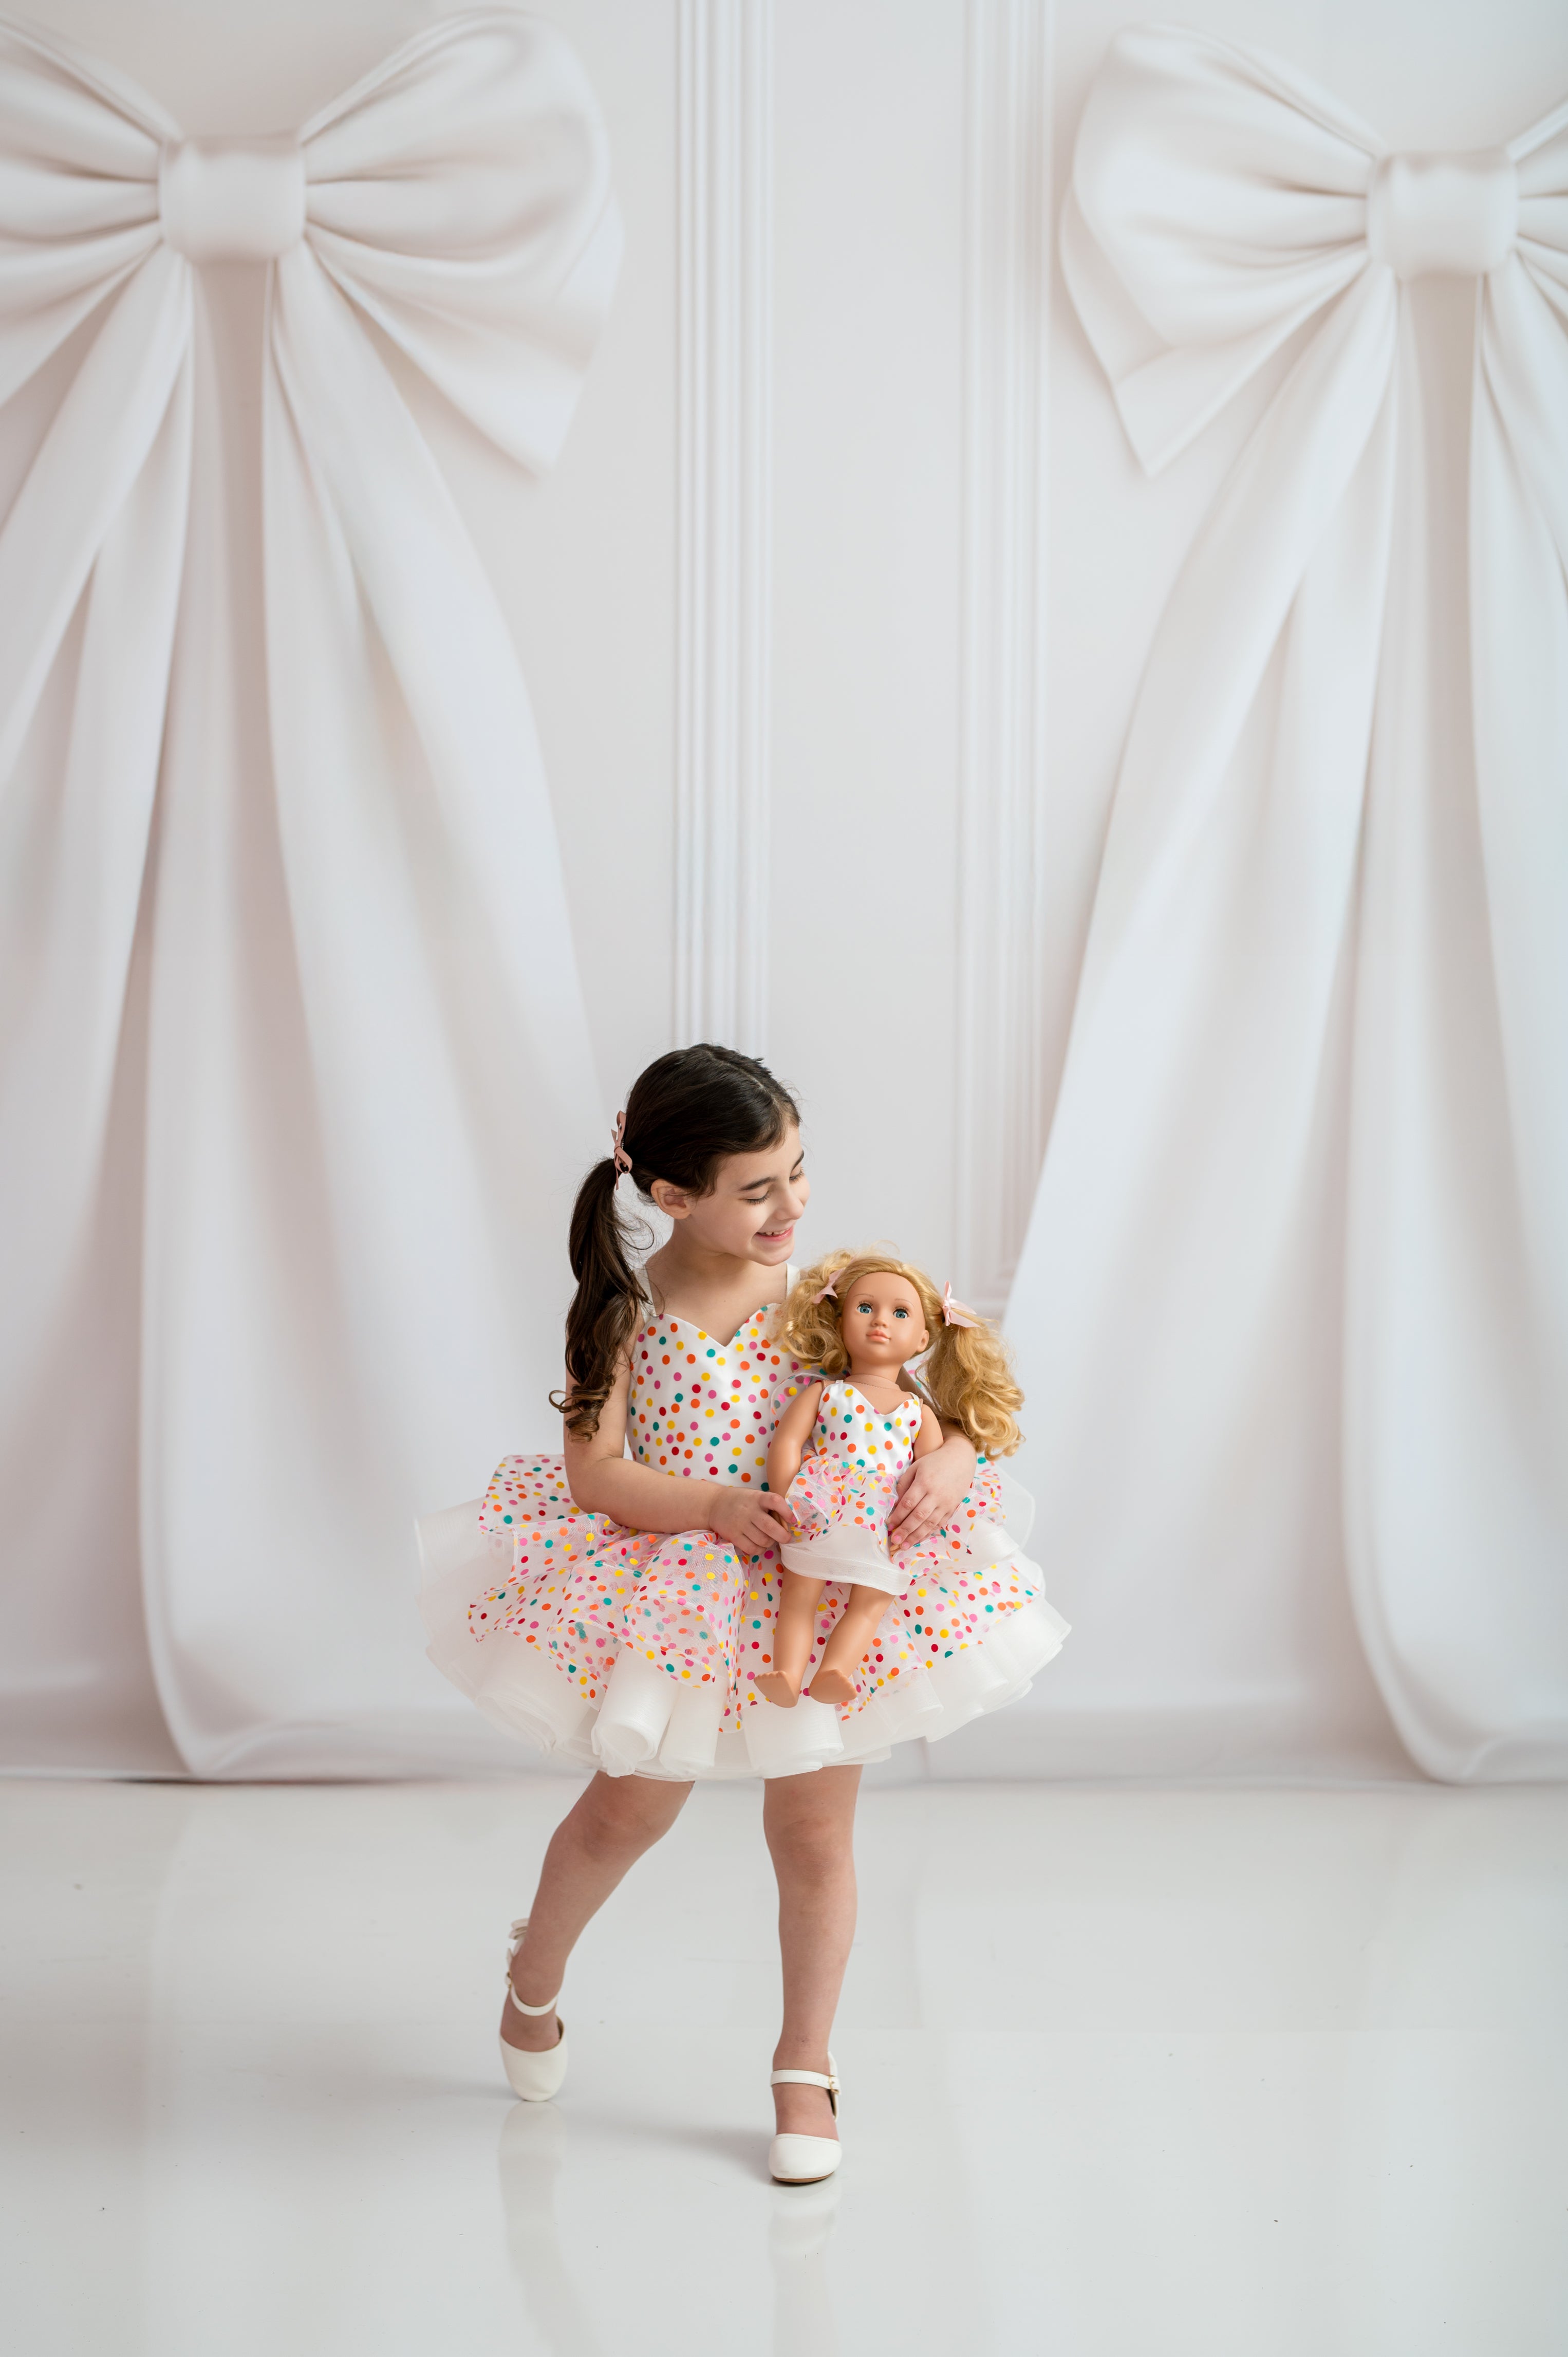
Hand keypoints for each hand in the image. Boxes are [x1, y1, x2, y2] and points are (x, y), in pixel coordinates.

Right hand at [708, 1486, 797, 1555]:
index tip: (793, 1519)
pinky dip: (760, 1550)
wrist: (714, 1504)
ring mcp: (740, 1524)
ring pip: (763, 1540)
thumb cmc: (741, 1501)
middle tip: (786, 1538)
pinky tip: (759, 1545)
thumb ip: (769, 1505)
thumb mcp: (755, 1496)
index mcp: (757, 1497)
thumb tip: (789, 1522)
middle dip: (783, 1536)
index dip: (787, 1511)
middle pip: (770, 1527)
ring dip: (770, 1543)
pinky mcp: (733, 1536)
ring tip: (769, 1539)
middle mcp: (749, 1510)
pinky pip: (752, 1549)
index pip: (775, 1501)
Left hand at [886, 1434, 975, 1550]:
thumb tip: (896, 1503)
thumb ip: (904, 1484)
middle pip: (918, 1516)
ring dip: (916, 1536)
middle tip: (894, 1540)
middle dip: (905, 1530)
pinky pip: (939, 1523)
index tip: (889, 1524)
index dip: (898, 1516)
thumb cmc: (934, 1462)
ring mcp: (946, 1503)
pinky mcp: (952, 1508)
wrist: (960, 1459)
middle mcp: (936, 1494)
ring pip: (929, 1523)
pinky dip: (928, 1532)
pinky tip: (919, 1538)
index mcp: (925, 1482)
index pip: (908, 1503)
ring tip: (905, 1545)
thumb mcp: (916, 1467)